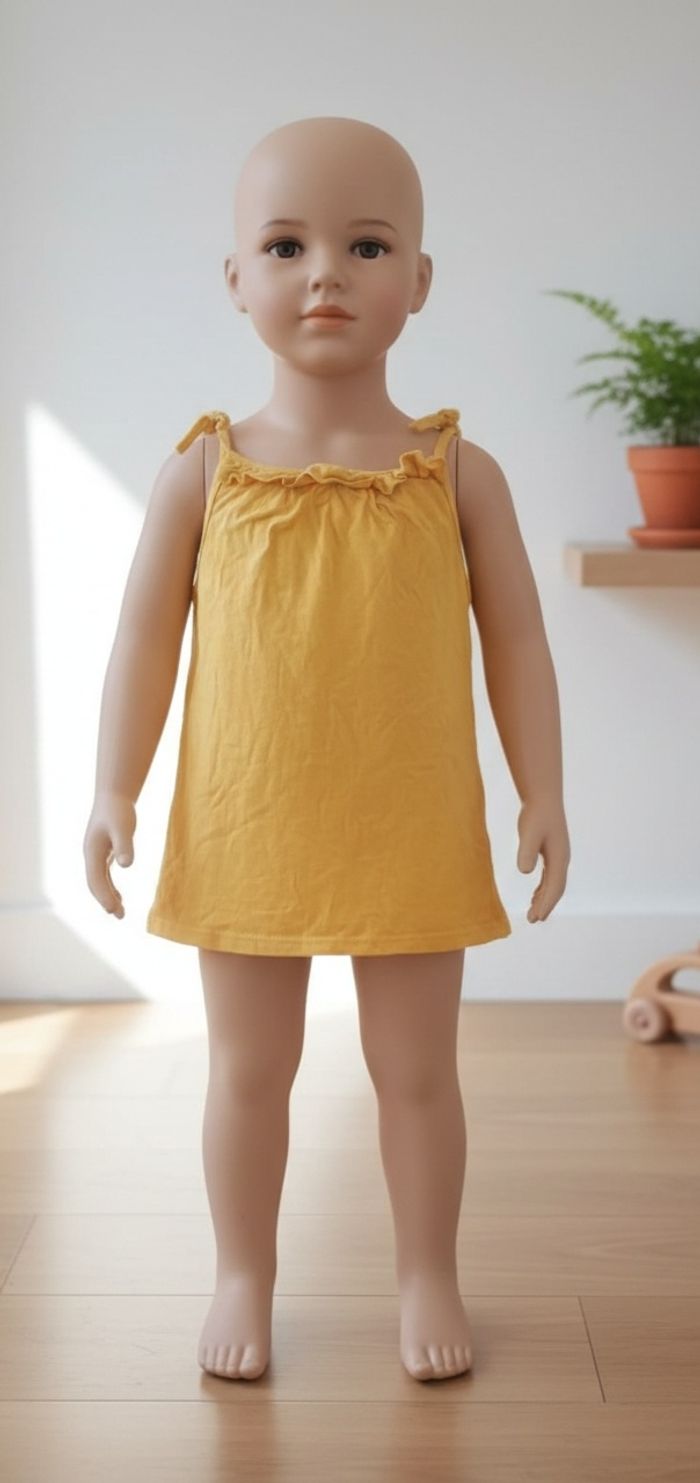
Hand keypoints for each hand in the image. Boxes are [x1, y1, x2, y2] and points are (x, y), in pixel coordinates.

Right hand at [83, 791, 136, 918]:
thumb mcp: (124, 827)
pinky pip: (104, 876)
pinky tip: (120, 898)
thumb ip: (124, 845)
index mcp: (92, 851)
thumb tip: (126, 866)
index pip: (95, 879)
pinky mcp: (104, 853)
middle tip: (119, 916)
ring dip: (108, 897)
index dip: (103, 895)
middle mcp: (91, 855)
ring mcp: (96, 855)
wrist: (114, 796)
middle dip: (105, 901)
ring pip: (99, 882)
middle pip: (95, 884)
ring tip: (120, 913)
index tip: (113, 910)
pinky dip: (110, 888)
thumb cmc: (118, 810)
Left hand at [516, 797, 569, 922]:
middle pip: (556, 889)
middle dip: (546, 905)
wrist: (543, 797)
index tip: (536, 917)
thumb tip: (525, 872)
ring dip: (545, 899)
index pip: (555, 887)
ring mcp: (559, 855)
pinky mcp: (552, 852)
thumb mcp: (528, 833)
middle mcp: (562, 859)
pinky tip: (535, 896)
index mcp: (559, 857)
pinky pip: (550, 876)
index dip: (546, 904)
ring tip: (534, 913)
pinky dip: (544, 889)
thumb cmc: (535, 814)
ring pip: (554, 884)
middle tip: (533, 919)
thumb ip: (527, 852)